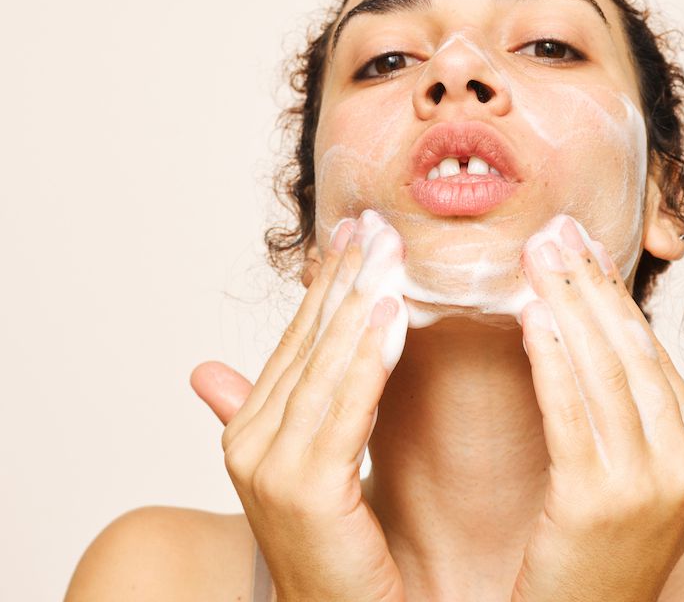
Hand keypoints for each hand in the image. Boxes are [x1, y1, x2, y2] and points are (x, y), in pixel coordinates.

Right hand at [190, 212, 408, 601]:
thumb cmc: (336, 546)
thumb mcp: (303, 467)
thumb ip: (269, 410)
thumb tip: (204, 369)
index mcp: (249, 431)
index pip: (296, 340)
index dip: (326, 284)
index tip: (357, 232)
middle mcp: (251, 444)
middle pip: (309, 342)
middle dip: (346, 278)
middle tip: (379, 224)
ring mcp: (274, 468)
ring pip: (326, 366)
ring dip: (360, 302)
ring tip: (390, 254)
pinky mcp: (309, 491)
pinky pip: (346, 410)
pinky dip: (369, 359)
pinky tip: (393, 316)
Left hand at [512, 216, 683, 601]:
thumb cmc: (621, 552)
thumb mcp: (680, 489)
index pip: (653, 356)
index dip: (616, 296)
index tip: (587, 247)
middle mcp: (682, 465)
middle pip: (629, 353)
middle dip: (588, 285)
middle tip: (555, 232)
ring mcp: (643, 484)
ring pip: (601, 372)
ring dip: (566, 306)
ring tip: (538, 256)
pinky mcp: (593, 502)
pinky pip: (570, 413)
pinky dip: (550, 360)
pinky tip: (530, 318)